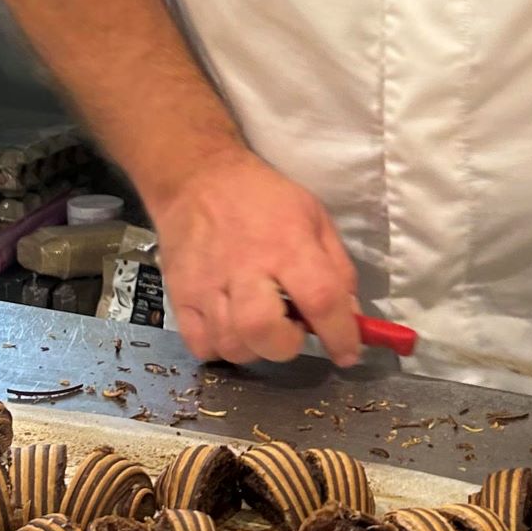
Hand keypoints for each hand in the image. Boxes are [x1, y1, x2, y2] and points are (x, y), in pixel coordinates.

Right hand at [148, 146, 362, 368]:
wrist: (196, 178)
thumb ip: (338, 269)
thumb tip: (351, 317)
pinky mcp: (180, 294)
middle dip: (286, 345)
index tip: (347, 352)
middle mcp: (246, 268)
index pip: (321, 299)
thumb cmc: (263, 198)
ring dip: (255, 348)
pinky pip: (201, 345)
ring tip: (262, 327)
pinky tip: (232, 329)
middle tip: (292, 330)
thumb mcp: (315, 217)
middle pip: (263, 330)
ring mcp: (207, 284)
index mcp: (287, 245)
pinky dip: (221, 348)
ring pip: (231, 345)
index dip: (340, 335)